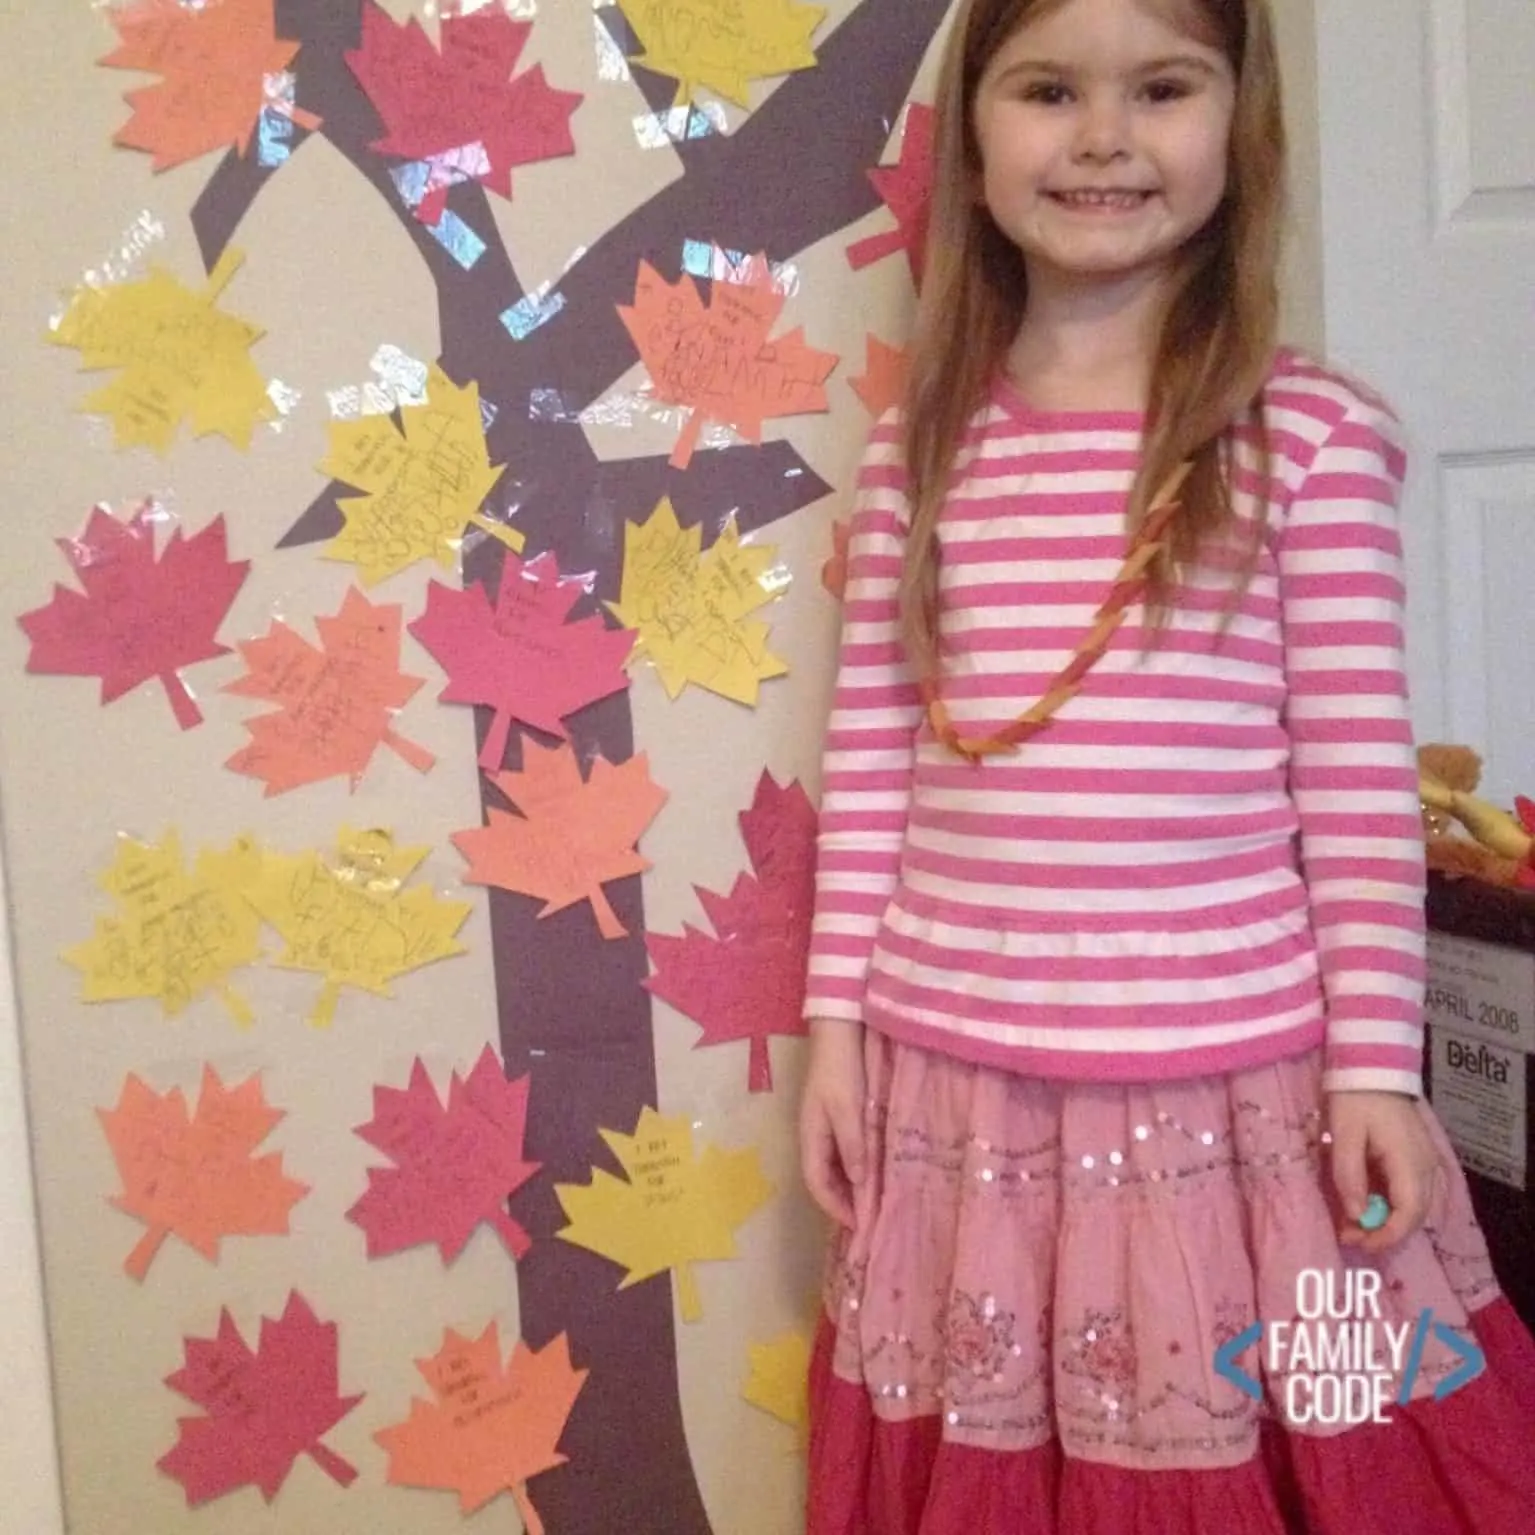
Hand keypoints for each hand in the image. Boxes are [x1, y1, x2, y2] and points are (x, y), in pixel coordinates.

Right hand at [799, 1017, 866, 1229]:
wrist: (839, 1033)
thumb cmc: (841, 1070)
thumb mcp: (848, 1108)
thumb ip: (852, 1145)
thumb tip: (857, 1182)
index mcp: (811, 1136)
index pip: (816, 1183)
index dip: (834, 1207)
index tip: (857, 1225)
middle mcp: (815, 1136)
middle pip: (824, 1179)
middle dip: (843, 1202)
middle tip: (869, 1220)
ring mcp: (826, 1127)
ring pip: (835, 1167)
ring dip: (850, 1187)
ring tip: (874, 1203)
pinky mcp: (839, 1117)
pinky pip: (845, 1152)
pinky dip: (857, 1168)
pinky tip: (874, 1172)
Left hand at [1326, 1090, 1440, 1253]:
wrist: (1374, 1066)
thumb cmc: (1356, 1098)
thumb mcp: (1344, 1134)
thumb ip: (1349, 1175)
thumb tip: (1357, 1215)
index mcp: (1410, 1162)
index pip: (1409, 1213)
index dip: (1387, 1235)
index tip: (1359, 1243)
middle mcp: (1426, 1167)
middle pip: (1415, 1215)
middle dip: (1383, 1233)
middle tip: (1349, 1236)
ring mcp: (1426, 1162)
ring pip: (1415, 1206)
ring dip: (1387, 1221)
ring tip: (1353, 1224)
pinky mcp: (1419, 1157)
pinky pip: (1412, 1192)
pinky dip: (1392, 1205)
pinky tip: (1367, 1203)